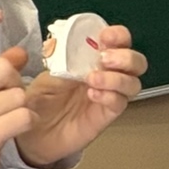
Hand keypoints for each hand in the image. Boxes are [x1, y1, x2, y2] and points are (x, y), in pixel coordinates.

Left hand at [18, 23, 146, 167]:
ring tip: (93, 79)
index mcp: (92, 58)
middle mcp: (106, 75)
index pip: (118, 41)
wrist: (33, 133)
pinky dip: (109, 96)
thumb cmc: (40, 101)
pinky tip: (92, 95)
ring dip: (117, 78)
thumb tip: (76, 55)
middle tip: (105, 59)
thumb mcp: (46, 77)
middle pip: (135, 62)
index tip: (105, 37)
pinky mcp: (106, 115)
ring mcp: (108, 95)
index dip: (118, 36)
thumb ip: (64, 65)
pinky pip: (120, 103)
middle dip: (126, 57)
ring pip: (133, 83)